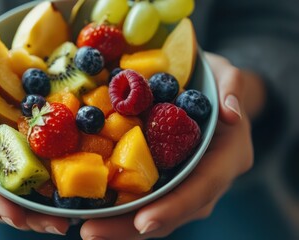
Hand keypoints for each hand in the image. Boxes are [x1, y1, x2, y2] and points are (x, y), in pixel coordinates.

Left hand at [80, 53, 259, 239]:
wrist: (208, 91)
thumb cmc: (214, 81)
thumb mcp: (227, 75)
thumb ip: (232, 89)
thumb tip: (230, 113)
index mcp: (227, 157)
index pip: (202, 187)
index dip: (174, 207)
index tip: (143, 223)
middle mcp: (206, 178)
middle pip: (172, 211)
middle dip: (133, 227)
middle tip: (93, 232)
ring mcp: (185, 181)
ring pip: (155, 211)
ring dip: (120, 225)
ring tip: (88, 229)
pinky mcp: (165, 177)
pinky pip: (144, 198)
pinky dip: (119, 208)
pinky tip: (93, 212)